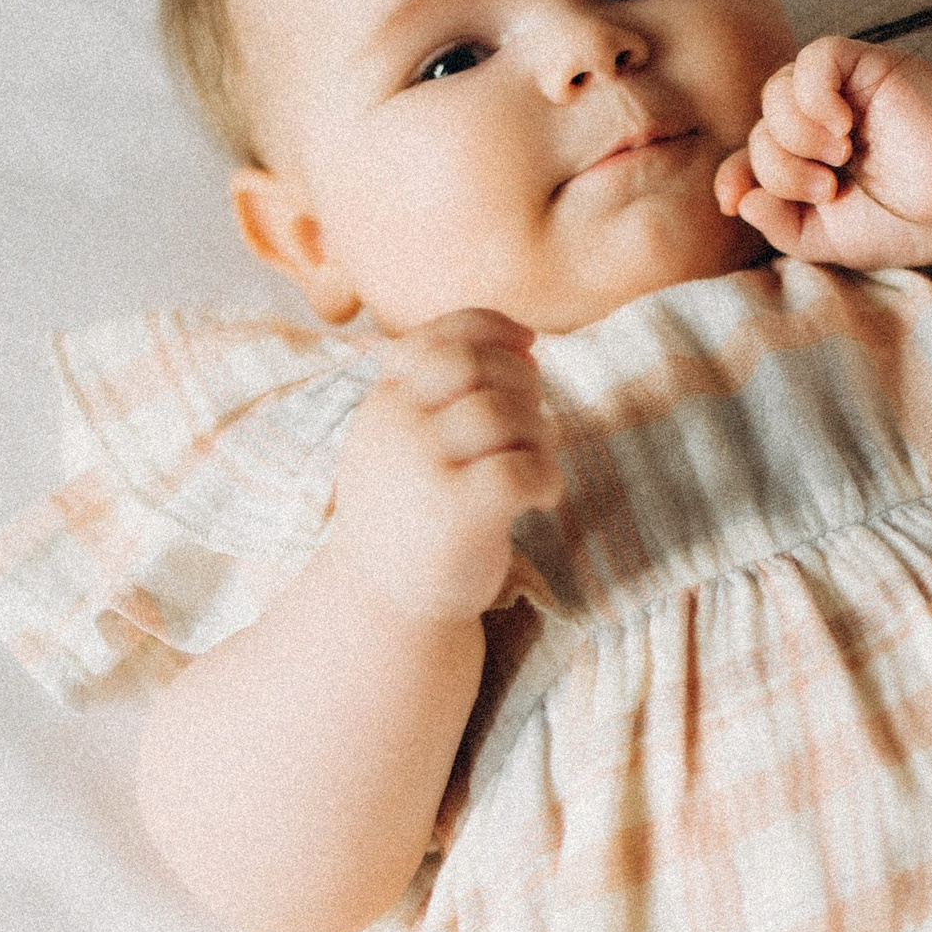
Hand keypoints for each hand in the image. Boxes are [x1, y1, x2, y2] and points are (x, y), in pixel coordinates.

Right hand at [325, 310, 560, 625]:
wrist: (384, 602)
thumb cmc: (412, 515)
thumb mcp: (407, 442)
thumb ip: (449, 394)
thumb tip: (530, 350)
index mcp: (385, 401)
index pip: (439, 335)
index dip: (492, 328)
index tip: (528, 346)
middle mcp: (397, 426)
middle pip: (474, 363)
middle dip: (521, 380)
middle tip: (532, 422)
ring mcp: (424, 468)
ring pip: (502, 413)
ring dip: (540, 432)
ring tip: (536, 463)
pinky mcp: (457, 513)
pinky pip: (522, 470)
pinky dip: (547, 478)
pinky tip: (540, 499)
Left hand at [713, 37, 931, 269]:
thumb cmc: (903, 223)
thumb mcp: (830, 241)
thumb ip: (780, 226)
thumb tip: (740, 200)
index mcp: (803, 164)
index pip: (744, 159)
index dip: (731, 176)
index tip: (734, 201)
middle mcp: (814, 124)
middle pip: (758, 131)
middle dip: (781, 168)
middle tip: (829, 189)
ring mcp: (837, 92)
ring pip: (776, 92)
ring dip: (797, 134)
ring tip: (840, 158)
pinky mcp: (863, 64)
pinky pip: (815, 59)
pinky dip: (816, 93)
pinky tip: (844, 124)